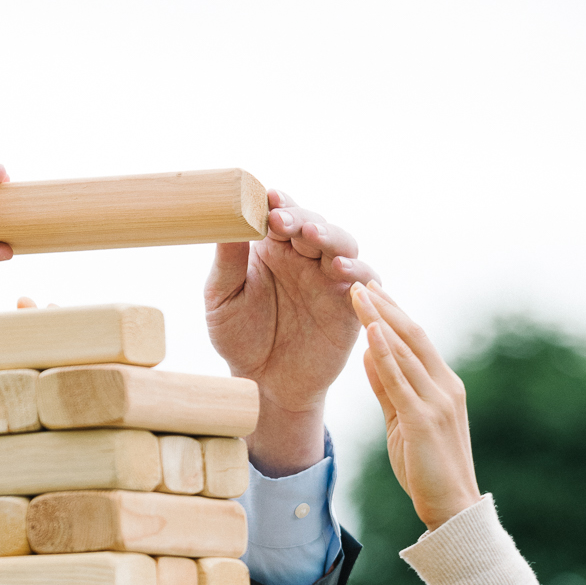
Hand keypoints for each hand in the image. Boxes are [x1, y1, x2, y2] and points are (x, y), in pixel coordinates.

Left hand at [205, 191, 376, 473]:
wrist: (263, 386)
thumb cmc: (239, 339)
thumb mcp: (221, 300)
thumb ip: (226, 262)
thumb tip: (226, 220)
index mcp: (273, 248)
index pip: (280, 213)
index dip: (277, 202)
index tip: (267, 198)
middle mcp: (304, 257)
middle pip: (312, 222)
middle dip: (299, 218)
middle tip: (283, 220)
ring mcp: (329, 278)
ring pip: (341, 243)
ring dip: (329, 236)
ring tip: (312, 236)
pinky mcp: (349, 305)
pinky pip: (364, 280)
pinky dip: (357, 269)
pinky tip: (339, 268)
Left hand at [353, 284, 480, 528]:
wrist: (451, 507)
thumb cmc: (427, 469)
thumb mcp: (401, 421)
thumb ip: (387, 387)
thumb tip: (369, 353)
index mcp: (444, 386)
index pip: (416, 340)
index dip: (393, 313)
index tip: (371, 291)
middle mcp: (445, 387)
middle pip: (412, 336)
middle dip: (385, 307)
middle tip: (359, 280)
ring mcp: (437, 402)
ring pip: (405, 352)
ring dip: (380, 320)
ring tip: (357, 294)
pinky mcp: (423, 420)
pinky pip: (400, 381)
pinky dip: (385, 354)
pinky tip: (371, 331)